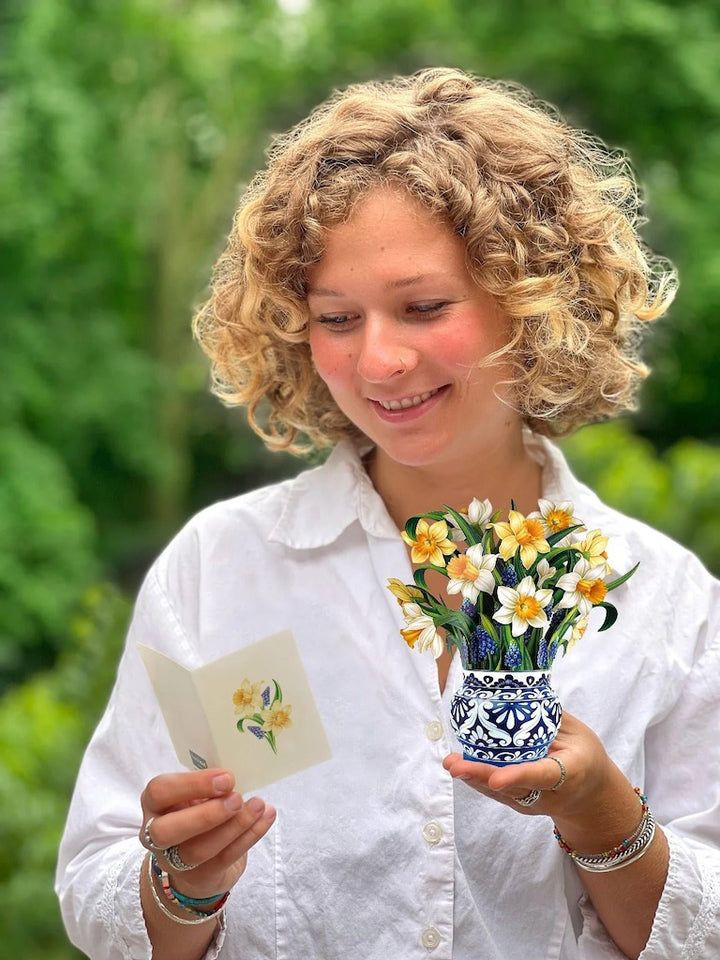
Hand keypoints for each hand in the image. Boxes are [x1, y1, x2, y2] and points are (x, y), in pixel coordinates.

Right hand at [139, 768, 275, 897]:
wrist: (197, 864)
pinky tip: (267, 817)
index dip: (191, 784)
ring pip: (199, 849)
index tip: (226, 778)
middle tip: (237, 798)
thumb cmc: (197, 813)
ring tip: (258, 805)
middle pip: (167, 831)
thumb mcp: (195, 794)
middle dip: (205, 814)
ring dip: (234, 826)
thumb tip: (234, 776)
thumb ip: (207, 786)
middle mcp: (156, 835)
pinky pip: (225, 858)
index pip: (159, 792)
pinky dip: (250, 835)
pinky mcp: (201, 876)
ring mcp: (175, 861)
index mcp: (155, 804)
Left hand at [443, 711, 612, 819]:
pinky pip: (497, 792)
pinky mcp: (521, 803)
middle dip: (482, 777)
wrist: (591, 796)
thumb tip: (519, 690)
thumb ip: (551, 717)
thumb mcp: (579, 733)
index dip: (518, 776)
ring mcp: (533, 802)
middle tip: (455, 766)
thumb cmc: (585, 756)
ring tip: (450, 763)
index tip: (496, 779)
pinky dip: (477, 779)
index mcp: (569, 773)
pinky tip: (459, 765)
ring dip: (473, 778)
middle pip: (513, 788)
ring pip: (500, 793)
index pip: (541, 775)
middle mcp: (548, 793)